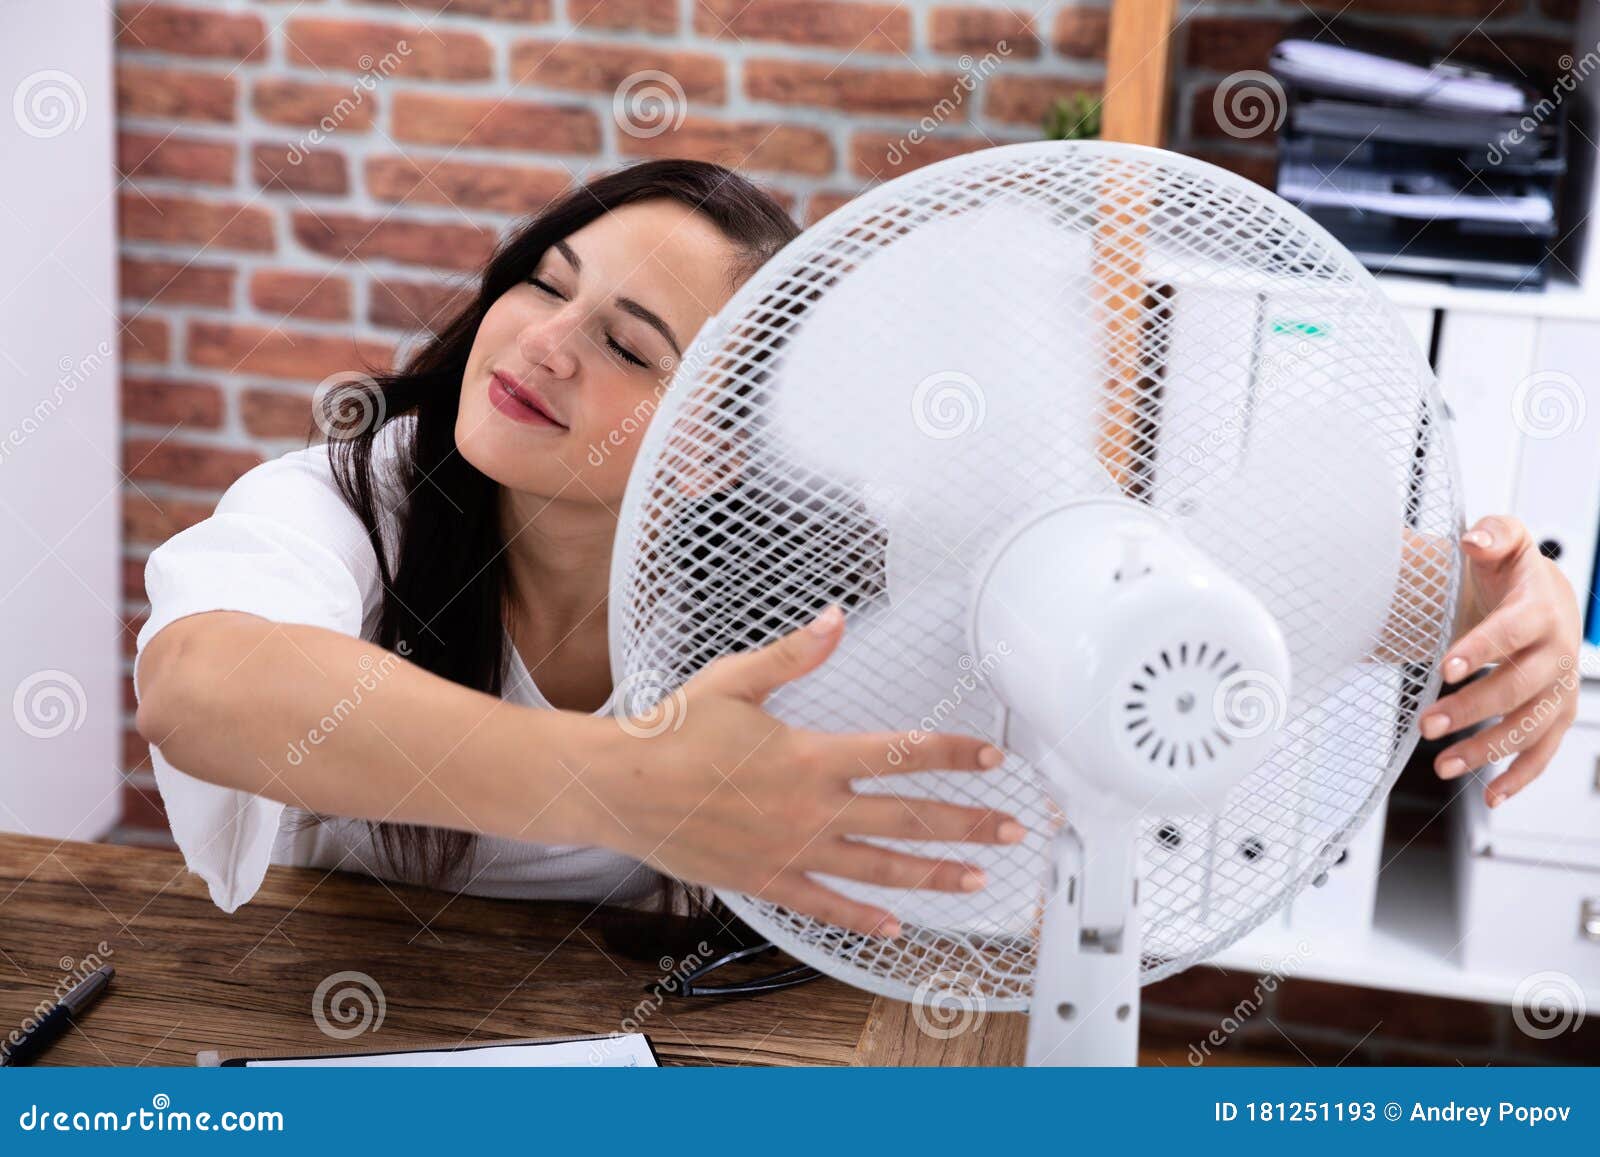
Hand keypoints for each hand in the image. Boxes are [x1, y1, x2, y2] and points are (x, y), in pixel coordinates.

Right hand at [586, 605, 1023, 936]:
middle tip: (1014, 830)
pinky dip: (861, 917)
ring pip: (878, 869)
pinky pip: (825, 904)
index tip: (993, 759)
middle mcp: (810, 808)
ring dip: (933, 876)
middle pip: (906, 819)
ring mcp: (790, 850)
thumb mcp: (735, 680)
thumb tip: (837, 618)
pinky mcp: (766, 880)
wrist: (619, 788)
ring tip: (977, 881)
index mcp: (809, 755)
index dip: (953, 755)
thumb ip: (795, 654)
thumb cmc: (672, 732)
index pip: (900, 753)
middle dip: (967, 824)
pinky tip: (893, 927)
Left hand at [1420, 515, 1581, 807]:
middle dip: (1472, 709)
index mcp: (1541, 612)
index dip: (1479, 649)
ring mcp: (1559, 689)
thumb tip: (1474, 539)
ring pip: (1529, 726)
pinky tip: (1491, 794)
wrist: (1546, 596)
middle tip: (1428, 724)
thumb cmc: (1516, 574)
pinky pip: (1544, 752)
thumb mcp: (1506, 541)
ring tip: (1442, 764)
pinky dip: (1521, 776)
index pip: (1509, 632)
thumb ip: (1492, 534)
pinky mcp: (1555, 714)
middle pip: (1517, 687)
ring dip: (1487, 749)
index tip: (1446, 666)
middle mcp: (1557, 654)